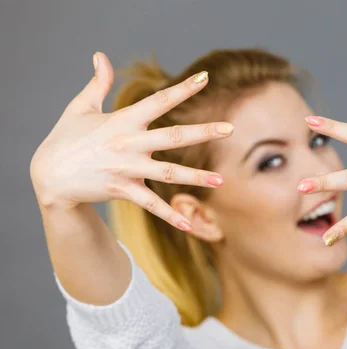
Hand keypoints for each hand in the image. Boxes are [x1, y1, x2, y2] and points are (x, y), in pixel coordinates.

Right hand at [29, 52, 232, 230]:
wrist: (49, 176)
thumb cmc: (66, 139)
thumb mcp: (79, 107)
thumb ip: (97, 83)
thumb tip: (100, 56)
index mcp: (123, 120)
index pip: (158, 100)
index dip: (182, 89)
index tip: (205, 78)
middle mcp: (129, 143)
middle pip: (172, 136)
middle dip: (202, 132)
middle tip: (230, 128)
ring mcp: (127, 168)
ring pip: (168, 173)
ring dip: (195, 177)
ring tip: (220, 181)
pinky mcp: (123, 190)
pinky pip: (151, 205)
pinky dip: (170, 215)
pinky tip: (189, 225)